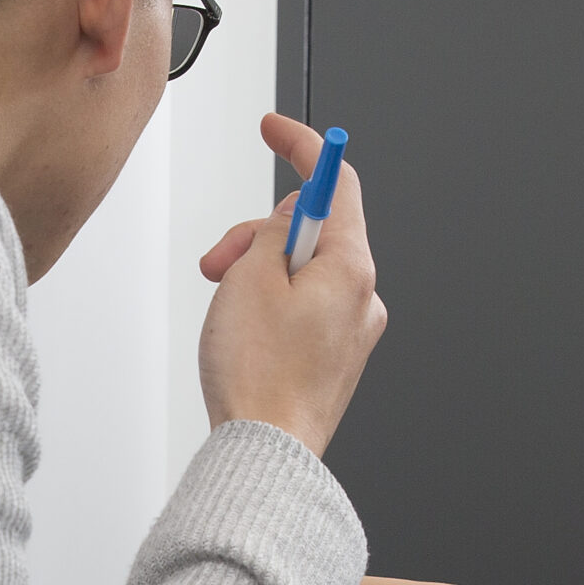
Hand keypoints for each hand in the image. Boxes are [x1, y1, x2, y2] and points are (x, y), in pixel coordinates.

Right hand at [196, 114, 387, 457]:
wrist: (266, 454)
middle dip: (260, 234)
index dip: (301, 147)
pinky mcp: (336, 359)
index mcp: (351, 267)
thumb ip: (269, 234)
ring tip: (225, 306)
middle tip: (220, 261)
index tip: (275, 131)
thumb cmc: (259, 378)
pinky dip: (272, 304)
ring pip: (304, 272)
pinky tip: (244, 331)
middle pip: (312, 230)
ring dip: (259, 273)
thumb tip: (286, 221)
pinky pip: (306, 309)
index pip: (335, 181)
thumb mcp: (250, 278)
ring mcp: (352, 331)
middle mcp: (363, 297)